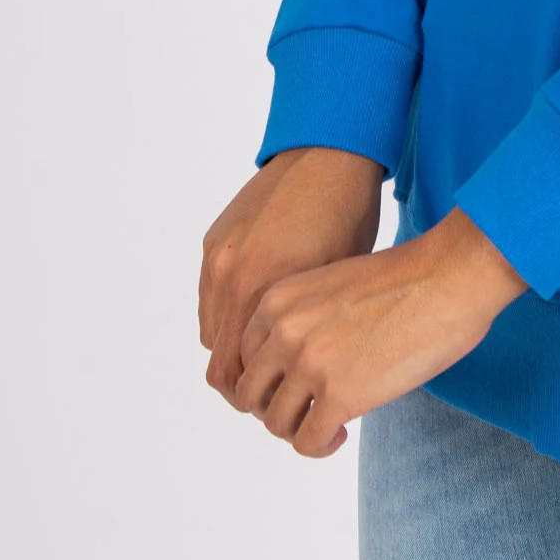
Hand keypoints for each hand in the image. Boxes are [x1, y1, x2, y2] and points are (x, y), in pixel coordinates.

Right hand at [199, 146, 385, 409]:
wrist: (329, 154)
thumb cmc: (349, 217)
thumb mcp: (335, 286)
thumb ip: (307, 334)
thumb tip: (305, 380)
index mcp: (263, 292)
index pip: (240, 380)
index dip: (264, 402)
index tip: (289, 406)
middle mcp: (231, 277)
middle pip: (220, 366)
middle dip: (246, 386)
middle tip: (280, 391)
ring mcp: (218, 258)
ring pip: (213, 335)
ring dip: (236, 351)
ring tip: (273, 354)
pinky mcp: (214, 241)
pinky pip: (210, 299)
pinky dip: (228, 318)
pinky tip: (262, 315)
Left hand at [234, 205, 529, 456]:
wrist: (448, 277)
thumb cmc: (406, 276)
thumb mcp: (333, 285)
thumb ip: (304, 317)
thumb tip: (294, 365)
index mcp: (280, 299)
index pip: (243, 357)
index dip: (268, 378)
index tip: (296, 384)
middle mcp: (284, 331)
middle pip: (250, 394)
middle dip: (276, 406)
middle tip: (307, 408)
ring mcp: (309, 364)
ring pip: (274, 423)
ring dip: (298, 429)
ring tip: (329, 422)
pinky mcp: (339, 396)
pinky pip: (307, 442)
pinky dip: (321, 445)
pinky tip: (344, 431)